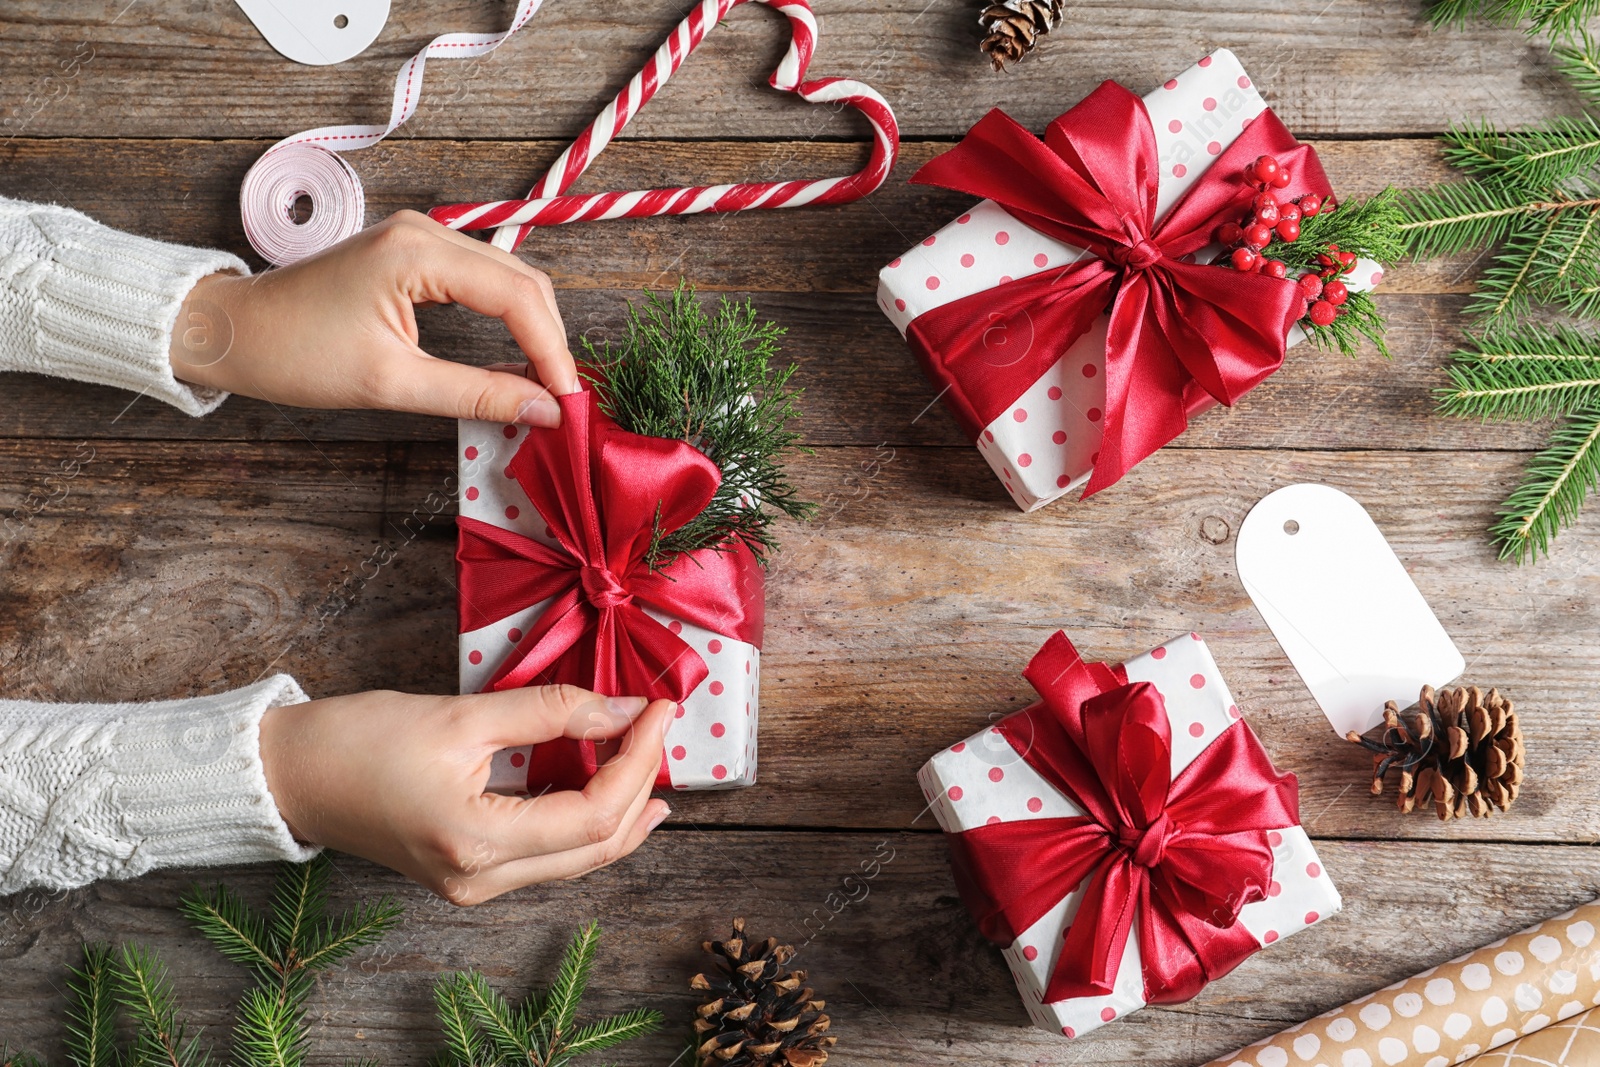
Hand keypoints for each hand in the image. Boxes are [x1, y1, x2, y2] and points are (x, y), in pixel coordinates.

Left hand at [171, 211, 577, 425]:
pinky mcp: (413, 252)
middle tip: (563, 401)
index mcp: (418, 252)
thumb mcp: (391, 383)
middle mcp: (426, 230)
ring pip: (508, 279)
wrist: (234, 331)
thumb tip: (542, 413)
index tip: (568, 404)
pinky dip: (507, 319)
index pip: (516, 296)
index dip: (552, 351)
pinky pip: (482, 281)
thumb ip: (476, 395)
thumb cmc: (296, 354)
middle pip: (523, 281)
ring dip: (533, 330)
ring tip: (546, 385)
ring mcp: (420, 236)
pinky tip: (515, 358)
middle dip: (550, 341)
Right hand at [258, 685, 672, 904]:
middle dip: (640, 786)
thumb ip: (550, 712)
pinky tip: (606, 788)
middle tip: (659, 729)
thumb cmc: (357, 740)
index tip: (658, 708)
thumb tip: (623, 706)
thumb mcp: (462, 714)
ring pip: (576, 861)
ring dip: (620, 811)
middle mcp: (479, 881)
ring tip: (648, 761)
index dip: (638, 760)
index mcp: (476, 844)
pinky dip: (584, 823)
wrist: (288, 774)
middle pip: (595, 848)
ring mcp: (471, 886)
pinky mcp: (465, 874)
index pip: (592, 815)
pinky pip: (548, 858)